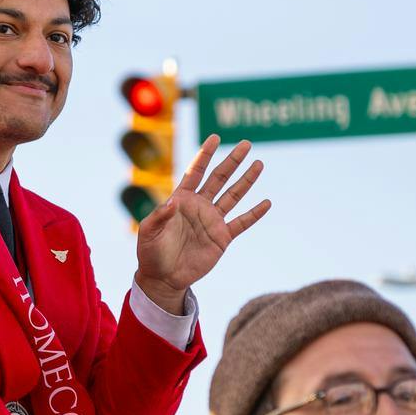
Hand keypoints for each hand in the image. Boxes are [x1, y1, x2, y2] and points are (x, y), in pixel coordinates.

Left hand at [133, 134, 270, 311]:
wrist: (163, 277)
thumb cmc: (151, 252)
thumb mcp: (149, 232)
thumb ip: (159, 216)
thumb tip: (171, 202)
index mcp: (181, 199)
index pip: (195, 172)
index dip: (204, 154)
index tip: (214, 137)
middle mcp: (199, 206)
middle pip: (219, 178)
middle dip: (232, 160)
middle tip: (246, 143)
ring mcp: (212, 221)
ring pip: (233, 195)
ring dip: (246, 180)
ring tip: (259, 163)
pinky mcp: (222, 238)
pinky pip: (241, 223)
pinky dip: (254, 214)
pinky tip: (266, 202)